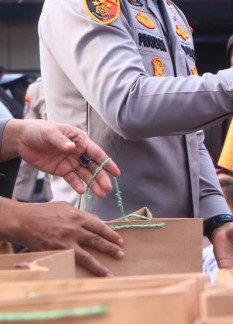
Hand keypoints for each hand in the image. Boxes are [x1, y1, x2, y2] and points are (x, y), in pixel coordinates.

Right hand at [0, 200, 123, 275]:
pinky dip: (82, 268)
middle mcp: (75, 229)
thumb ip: (81, 216)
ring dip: (99, 265)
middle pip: (97, 240)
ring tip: (109, 272)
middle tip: (121, 253)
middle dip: (111, 248)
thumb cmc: (45, 212)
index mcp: (78, 216)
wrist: (24, 221)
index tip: (120, 240)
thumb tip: (96, 222)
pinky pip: (73, 261)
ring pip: (87, 255)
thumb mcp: (66, 208)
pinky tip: (88, 275)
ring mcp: (66, 242)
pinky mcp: (57, 251)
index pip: (100, 226)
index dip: (111, 233)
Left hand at [3, 119, 119, 197]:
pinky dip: (77, 185)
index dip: (107, 163)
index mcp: (80, 140)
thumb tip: (72, 148)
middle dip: (101, 177)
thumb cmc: (39, 130)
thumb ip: (61, 141)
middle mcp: (79, 152)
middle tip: (108, 188)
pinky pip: (72, 179)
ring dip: (93, 184)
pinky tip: (82, 191)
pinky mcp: (61, 170)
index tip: (116, 173)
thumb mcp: (50, 132)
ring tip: (100, 194)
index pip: (97, 153)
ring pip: (85, 175)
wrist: (22, 139)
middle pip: (93, 166)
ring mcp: (71, 162)